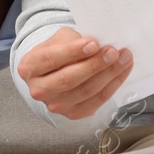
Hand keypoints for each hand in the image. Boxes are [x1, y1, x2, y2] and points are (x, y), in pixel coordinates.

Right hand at [17, 26, 132, 119]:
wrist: (53, 72)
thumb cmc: (57, 51)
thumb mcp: (59, 39)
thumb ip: (74, 41)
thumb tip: (100, 45)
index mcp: (29, 67)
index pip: (51, 59)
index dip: (73, 52)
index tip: (94, 44)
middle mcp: (39, 90)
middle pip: (69, 79)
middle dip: (95, 65)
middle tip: (113, 52)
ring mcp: (55, 105)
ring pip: (86, 91)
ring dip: (109, 74)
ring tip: (124, 58)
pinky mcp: (73, 113)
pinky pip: (96, 101)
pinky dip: (113, 85)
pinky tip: (122, 71)